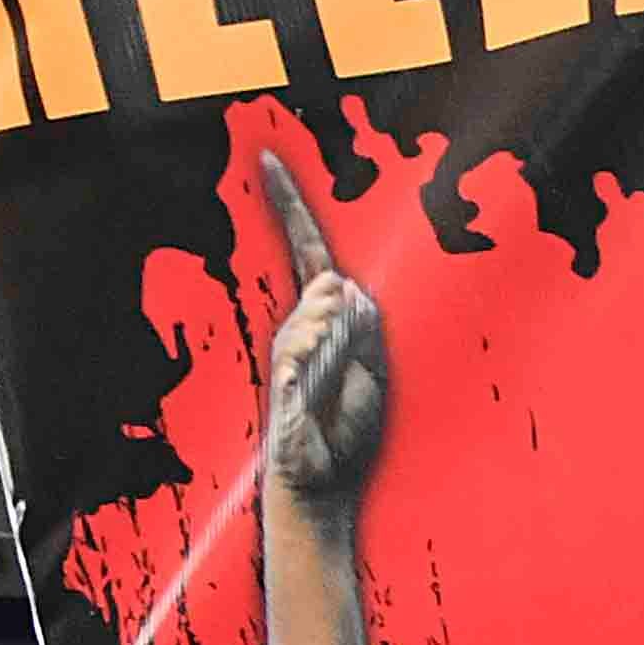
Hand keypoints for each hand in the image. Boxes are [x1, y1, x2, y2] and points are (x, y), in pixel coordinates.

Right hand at [256, 151, 385, 513]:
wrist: (324, 484)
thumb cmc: (350, 432)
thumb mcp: (373, 369)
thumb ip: (359, 325)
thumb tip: (338, 284)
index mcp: (326, 323)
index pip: (309, 253)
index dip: (292, 208)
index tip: (270, 160)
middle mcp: (301, 330)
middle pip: (324, 288)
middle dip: (344, 317)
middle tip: (351, 367)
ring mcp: (287, 353)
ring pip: (314, 317)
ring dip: (337, 343)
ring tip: (339, 383)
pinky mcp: (280, 379)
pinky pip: (298, 350)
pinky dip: (315, 354)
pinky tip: (318, 372)